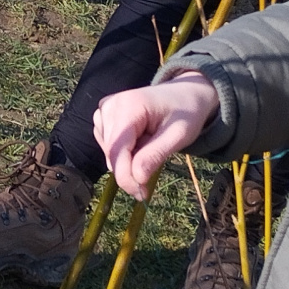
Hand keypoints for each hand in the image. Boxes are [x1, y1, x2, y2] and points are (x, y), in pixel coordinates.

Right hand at [93, 74, 219, 197]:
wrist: (185, 93)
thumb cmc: (186, 113)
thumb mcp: (178, 135)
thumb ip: (155, 155)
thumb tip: (136, 179)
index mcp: (129, 106)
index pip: (117, 150)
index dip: (125, 177)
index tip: (141, 195)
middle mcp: (110, 105)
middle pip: (111, 153)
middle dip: (130, 168)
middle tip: (156, 160)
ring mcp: (104, 109)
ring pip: (108, 152)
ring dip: (128, 158)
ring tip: (149, 143)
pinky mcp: (103, 115)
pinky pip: (107, 145)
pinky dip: (123, 151)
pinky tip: (139, 140)